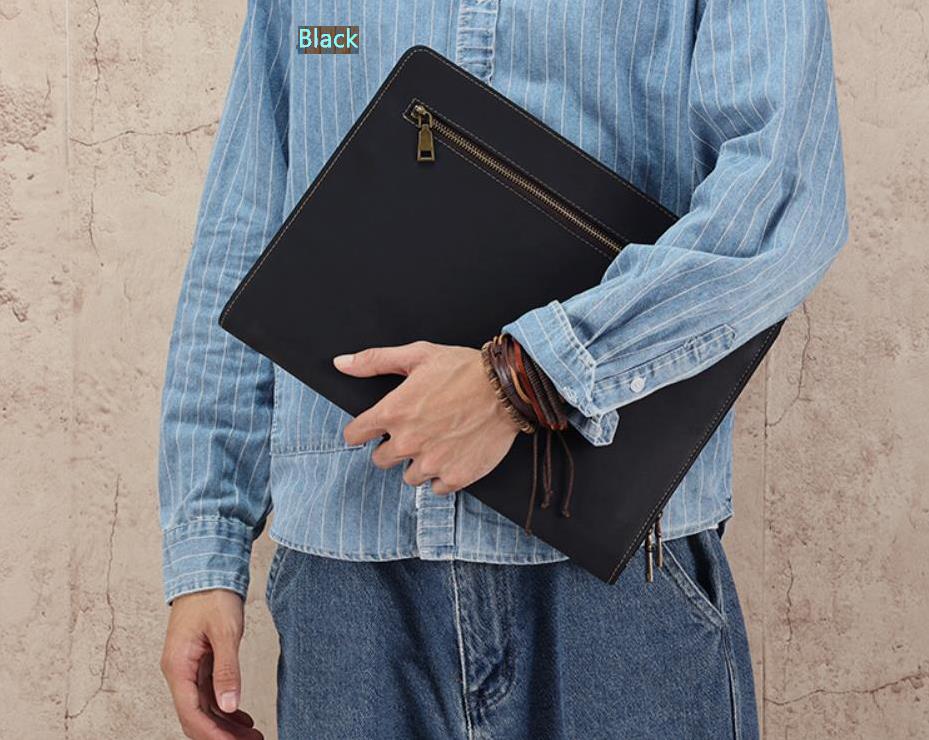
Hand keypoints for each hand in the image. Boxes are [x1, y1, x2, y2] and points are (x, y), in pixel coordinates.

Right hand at [160, 589, 262, 738]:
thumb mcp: (224, 631)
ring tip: (251, 735)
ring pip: (204, 707)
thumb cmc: (212, 596)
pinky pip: (209, 693)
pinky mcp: (199, 661)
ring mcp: (188, 667)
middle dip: (220, 735)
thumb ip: (227, 670)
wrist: (206, 568)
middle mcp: (179, 671)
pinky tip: (241, 717)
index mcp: (178, 666)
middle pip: (196, 716)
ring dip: (225, 724)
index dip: (212, 735)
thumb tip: (229, 706)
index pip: (191, 713)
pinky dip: (225, 707)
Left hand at [334, 341, 519, 493]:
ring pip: (409, 476)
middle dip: (394, 446)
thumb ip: (374, 360)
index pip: (355, 435)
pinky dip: (443, 475)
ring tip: (439, 442)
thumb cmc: (463, 368)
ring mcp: (431, 463)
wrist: (508, 389)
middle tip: (417, 431)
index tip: (372, 430)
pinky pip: (436, 487)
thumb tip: (341, 363)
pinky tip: (454, 455)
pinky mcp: (454, 477)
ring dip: (419, 462)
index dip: (362, 431)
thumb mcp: (417, 354)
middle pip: (381, 459)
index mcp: (392, 413)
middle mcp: (407, 442)